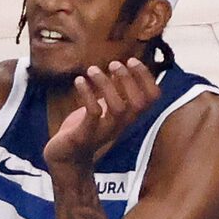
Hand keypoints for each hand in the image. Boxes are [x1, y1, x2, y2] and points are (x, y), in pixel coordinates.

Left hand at [44, 60, 161, 171]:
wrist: (66, 157)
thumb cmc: (86, 129)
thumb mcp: (104, 108)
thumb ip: (115, 92)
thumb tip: (121, 68)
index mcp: (127, 117)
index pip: (152, 98)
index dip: (146, 77)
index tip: (131, 60)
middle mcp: (120, 125)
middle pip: (138, 103)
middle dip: (128, 79)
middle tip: (113, 64)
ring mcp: (104, 132)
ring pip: (118, 108)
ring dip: (106, 84)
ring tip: (92, 70)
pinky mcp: (85, 135)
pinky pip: (92, 114)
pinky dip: (87, 93)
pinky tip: (79, 81)